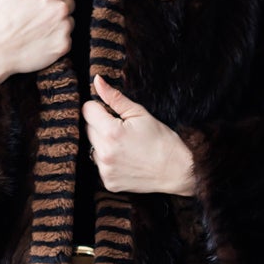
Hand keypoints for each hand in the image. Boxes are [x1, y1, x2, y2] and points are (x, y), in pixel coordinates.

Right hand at [0, 0, 75, 93]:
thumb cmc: (0, 17)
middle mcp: (60, 8)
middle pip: (70, 0)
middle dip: (57, 4)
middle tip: (36, 14)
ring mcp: (64, 28)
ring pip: (69, 19)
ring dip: (58, 22)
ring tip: (36, 28)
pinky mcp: (64, 45)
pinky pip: (67, 37)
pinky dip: (56, 38)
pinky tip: (40, 40)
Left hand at [82, 75, 198, 195]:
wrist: (176, 170)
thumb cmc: (162, 140)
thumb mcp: (140, 114)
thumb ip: (115, 97)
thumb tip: (97, 80)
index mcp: (111, 132)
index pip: (88, 110)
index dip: (99, 107)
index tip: (112, 112)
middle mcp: (104, 153)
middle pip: (87, 128)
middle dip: (100, 124)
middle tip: (122, 129)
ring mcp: (105, 170)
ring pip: (92, 147)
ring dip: (102, 143)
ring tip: (125, 145)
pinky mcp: (108, 182)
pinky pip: (99, 165)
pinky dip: (108, 160)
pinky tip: (125, 158)